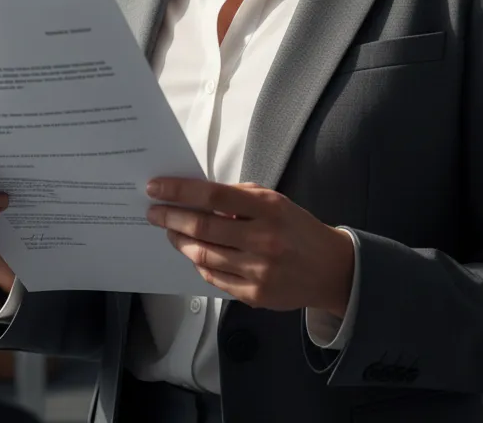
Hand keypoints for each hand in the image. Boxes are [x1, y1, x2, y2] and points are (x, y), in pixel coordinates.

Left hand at [145, 178, 354, 314]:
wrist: (330, 269)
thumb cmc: (296, 228)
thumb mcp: (274, 201)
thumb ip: (239, 198)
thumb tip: (197, 197)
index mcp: (268, 208)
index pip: (213, 196)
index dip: (180, 191)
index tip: (156, 187)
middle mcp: (263, 239)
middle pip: (203, 228)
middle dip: (171, 218)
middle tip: (153, 212)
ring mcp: (258, 271)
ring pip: (203, 255)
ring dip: (179, 241)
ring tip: (169, 231)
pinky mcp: (255, 295)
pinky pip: (214, 277)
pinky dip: (198, 263)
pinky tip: (192, 252)